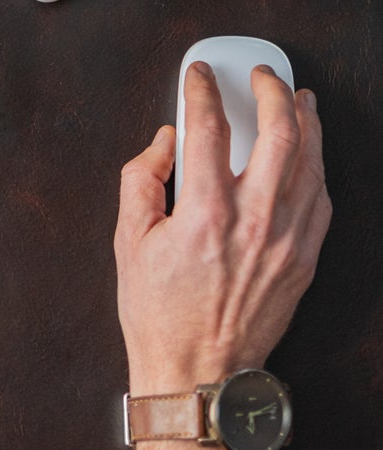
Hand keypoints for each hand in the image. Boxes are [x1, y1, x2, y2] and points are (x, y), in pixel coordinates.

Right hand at [115, 64, 329, 449]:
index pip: (208, 129)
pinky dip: (317, 167)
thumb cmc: (159, 313)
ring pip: (311, 164)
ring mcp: (287, 242)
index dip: (201, 91)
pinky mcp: (304, 261)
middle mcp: (254, 223)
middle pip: (279, 135)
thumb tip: (163, 142)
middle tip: (262, 76)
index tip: (198, 76)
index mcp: (204, 214)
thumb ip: (141, 180)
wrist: (198, 374)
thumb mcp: (129, 241)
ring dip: (308, 123)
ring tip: (299, 100)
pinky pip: (321, 200)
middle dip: (272, 93)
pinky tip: (309, 154)